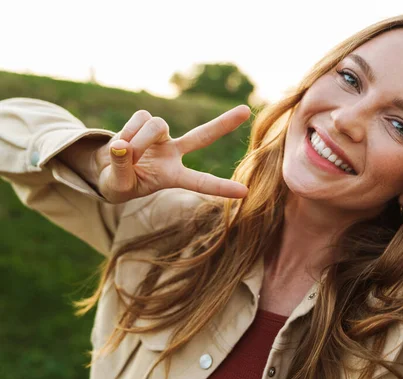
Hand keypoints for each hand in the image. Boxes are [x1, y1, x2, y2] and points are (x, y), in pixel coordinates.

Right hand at [95, 106, 250, 202]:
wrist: (104, 169)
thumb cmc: (117, 183)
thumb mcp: (117, 185)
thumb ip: (120, 168)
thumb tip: (121, 146)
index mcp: (173, 176)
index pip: (200, 182)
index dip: (221, 187)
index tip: (245, 192)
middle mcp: (173, 154)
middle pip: (202, 135)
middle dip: (223, 123)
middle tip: (245, 111)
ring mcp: (161, 136)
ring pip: (157, 125)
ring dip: (138, 140)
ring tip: (124, 154)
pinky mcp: (146, 122)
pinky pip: (140, 118)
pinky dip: (127, 131)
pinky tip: (120, 143)